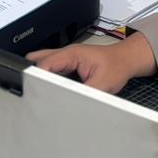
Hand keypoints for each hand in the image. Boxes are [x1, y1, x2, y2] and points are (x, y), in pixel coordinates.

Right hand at [26, 33, 157, 93]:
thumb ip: (84, 93)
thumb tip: (70, 103)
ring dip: (41, 77)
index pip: (46, 63)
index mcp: (72, 54)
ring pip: (44, 65)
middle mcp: (66, 54)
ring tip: (38, 94)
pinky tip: (49, 92)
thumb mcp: (103, 84)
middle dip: (33, 76)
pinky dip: (48, 80)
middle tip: (31, 93)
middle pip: (39, 61)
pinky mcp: (69, 66)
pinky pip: (52, 71)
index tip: (31, 88)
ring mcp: (67, 59)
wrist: (127, 60)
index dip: (36, 76)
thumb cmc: (117, 66)